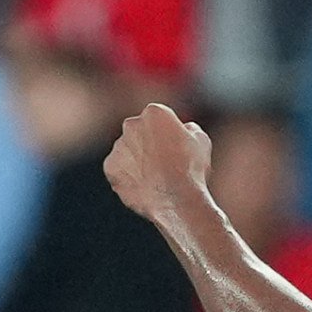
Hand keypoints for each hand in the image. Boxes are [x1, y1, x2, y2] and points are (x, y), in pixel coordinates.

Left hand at [103, 101, 213, 229]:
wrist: (176, 200)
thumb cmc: (191, 169)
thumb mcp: (201, 141)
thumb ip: (189, 129)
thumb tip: (185, 129)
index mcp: (154, 112)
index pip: (158, 118)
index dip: (167, 134)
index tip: (174, 148)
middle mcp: (131, 124)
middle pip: (139, 131)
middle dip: (147, 143)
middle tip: (163, 164)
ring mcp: (118, 146)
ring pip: (127, 151)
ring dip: (137, 160)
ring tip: (155, 180)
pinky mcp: (110, 167)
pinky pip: (118, 170)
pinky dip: (127, 177)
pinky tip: (144, 187)